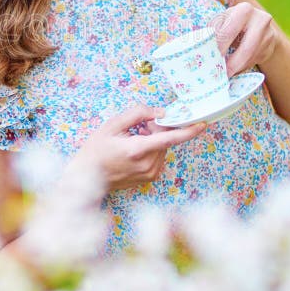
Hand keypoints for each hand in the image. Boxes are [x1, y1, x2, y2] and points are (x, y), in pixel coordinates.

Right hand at [69, 104, 207, 192]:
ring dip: (153, 139)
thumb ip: (137, 114)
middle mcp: (147, 164)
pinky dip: (151, 148)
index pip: (169, 138)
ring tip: (132, 140)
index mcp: (137, 150)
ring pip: (162, 147)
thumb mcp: (112, 125)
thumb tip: (160, 113)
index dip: (188, 130)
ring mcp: (150, 173)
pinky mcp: (151, 177)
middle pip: (165, 139)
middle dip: (156, 129)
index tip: (202, 123)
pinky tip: (134, 150)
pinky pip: (158, 156)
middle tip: (138, 128)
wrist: (87, 177)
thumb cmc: (96, 149)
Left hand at [211, 1, 278, 76]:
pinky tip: (235, 70)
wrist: (257, 22)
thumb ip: (214, 31)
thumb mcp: (222, 20)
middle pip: (246, 49)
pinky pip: (255, 61)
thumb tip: (202, 45)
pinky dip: (243, 67)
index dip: (220, 48)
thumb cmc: (232, 21)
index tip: (211, 60)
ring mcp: (269, 34)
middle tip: (221, 75)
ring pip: (252, 58)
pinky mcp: (271, 47)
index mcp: (244, 10)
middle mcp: (261, 20)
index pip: (229, 32)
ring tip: (225, 75)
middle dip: (232, 64)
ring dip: (237, 68)